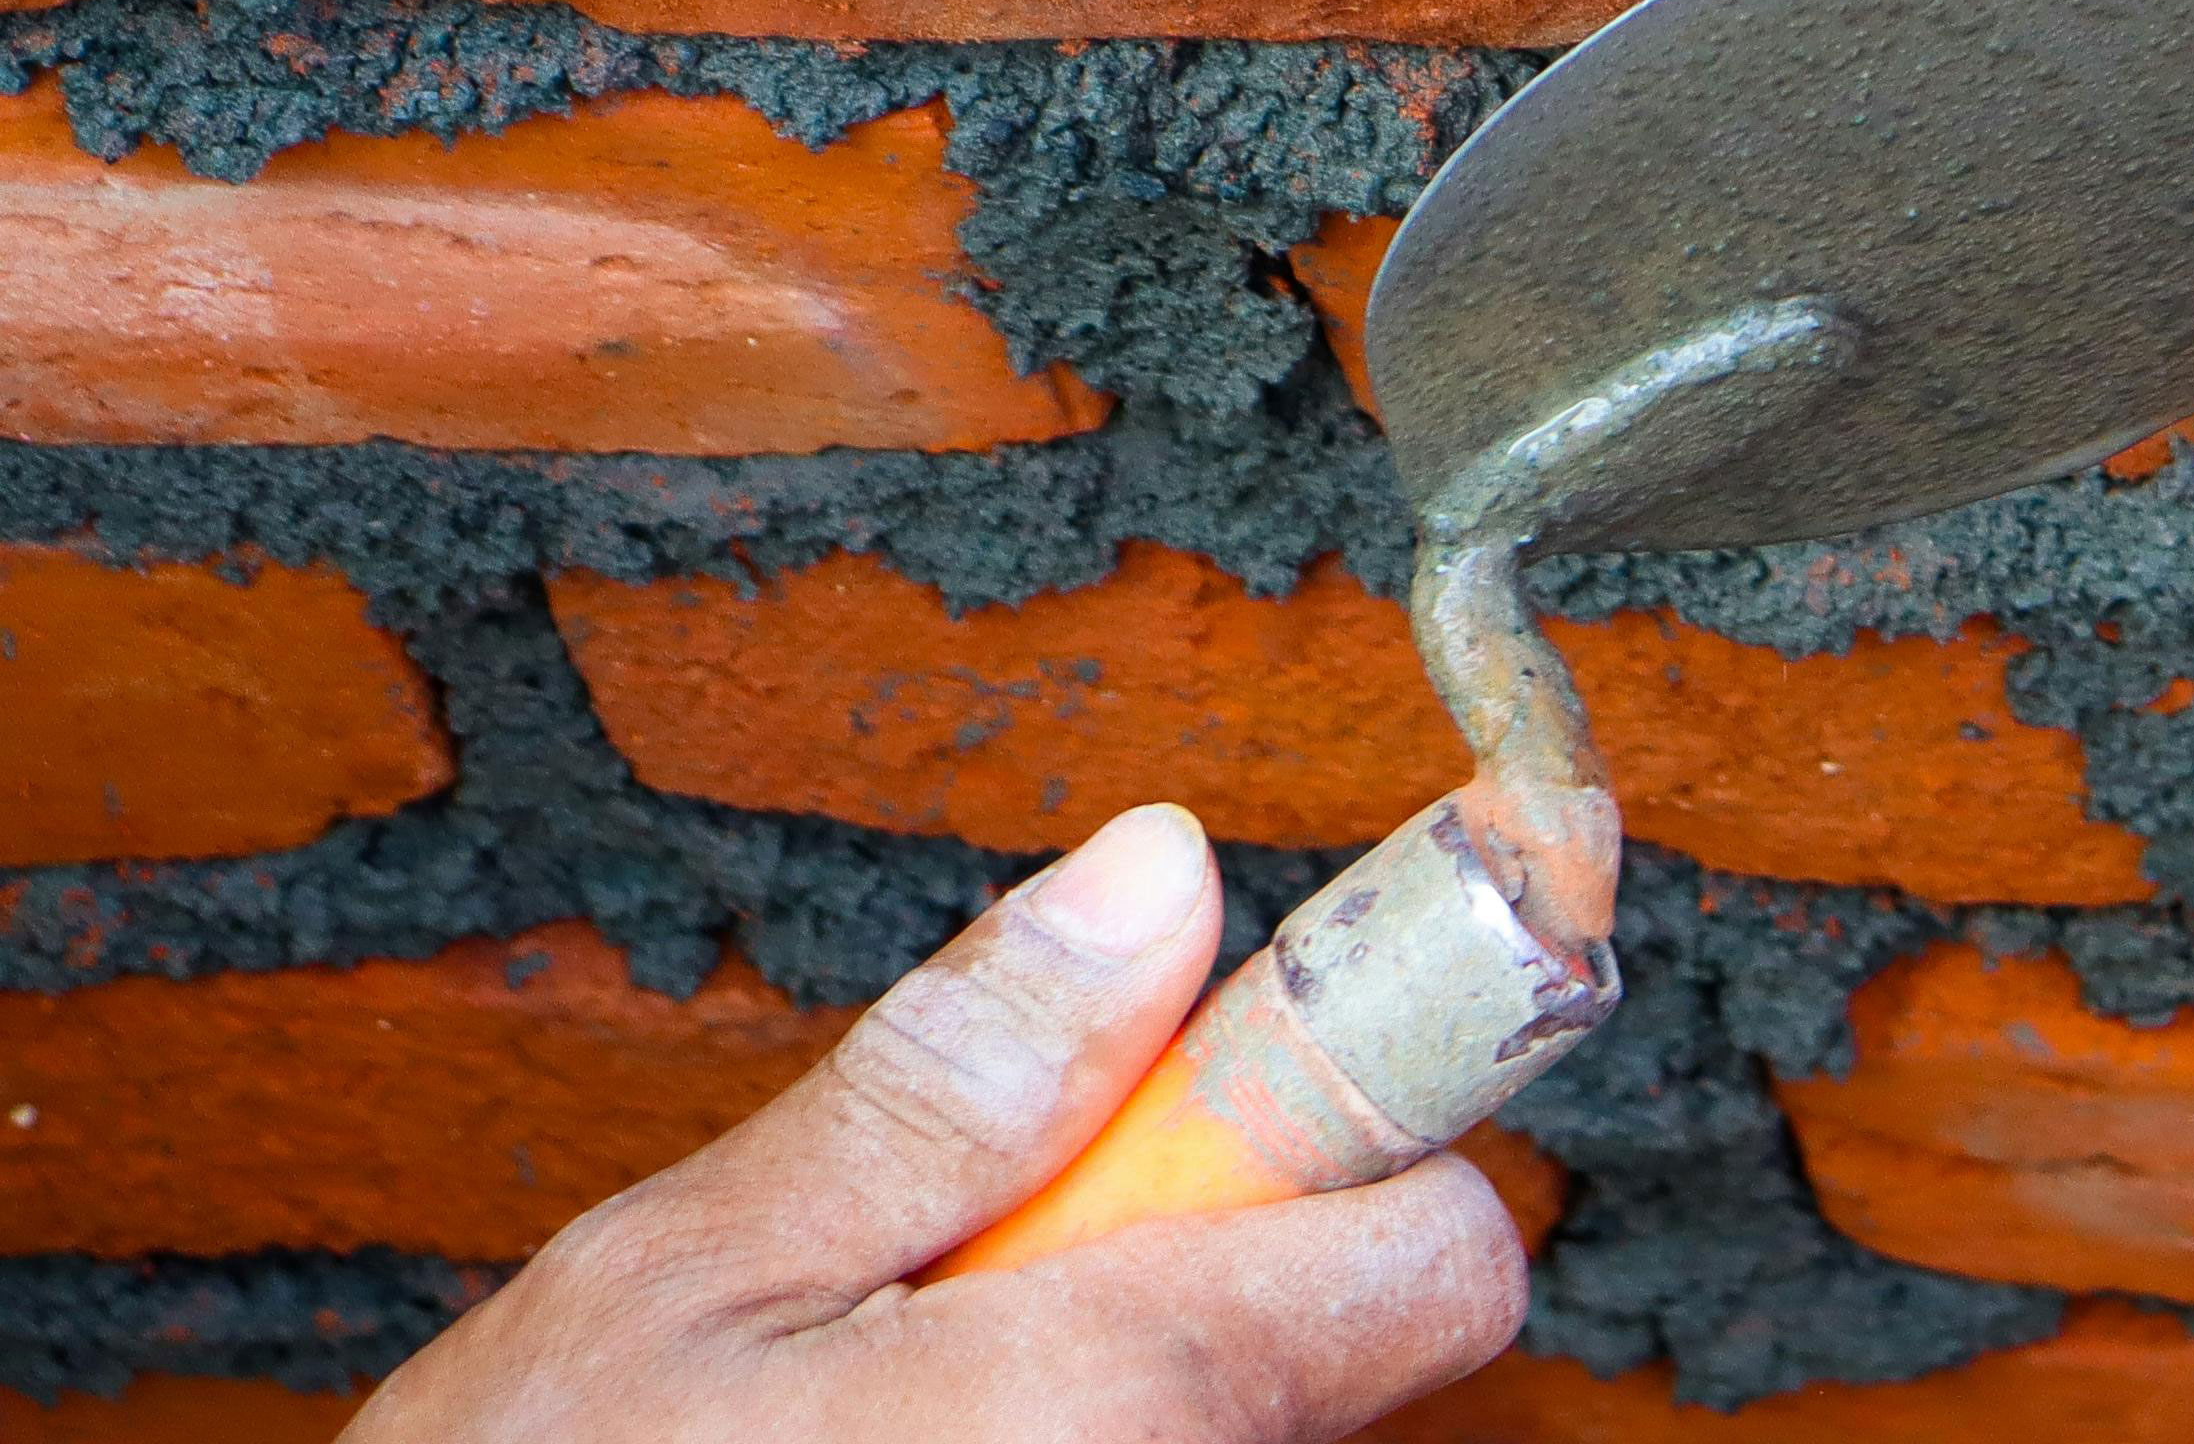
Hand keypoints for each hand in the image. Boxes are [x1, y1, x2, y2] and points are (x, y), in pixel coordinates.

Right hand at [355, 805, 1526, 1443]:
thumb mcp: (683, 1279)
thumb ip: (956, 1083)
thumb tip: (1158, 872)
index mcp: (1109, 1415)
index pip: (1441, 1253)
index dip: (1344, 1145)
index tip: (1232, 1080)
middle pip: (1329, 1346)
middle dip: (1185, 1269)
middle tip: (960, 1277)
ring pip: (1227, 1429)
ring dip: (1107, 1378)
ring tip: (878, 1398)